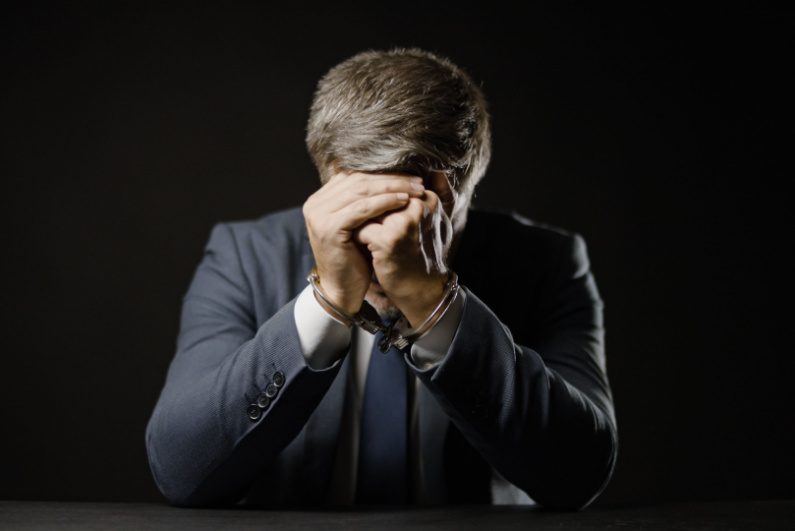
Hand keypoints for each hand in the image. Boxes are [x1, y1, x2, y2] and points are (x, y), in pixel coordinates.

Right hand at [303, 171, 424, 314]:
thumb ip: (365, 201)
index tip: (410, 175)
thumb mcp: (359, 224)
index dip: (383, 173)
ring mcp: (319, 215)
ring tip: (416, 188)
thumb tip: (392, 176)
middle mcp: (315, 204)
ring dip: (392, 187)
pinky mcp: (329, 227)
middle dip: (391, 178)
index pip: (354, 176)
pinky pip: (362, 208)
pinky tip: (404, 200)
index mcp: (320, 199)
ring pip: (361, 191)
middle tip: (418, 180)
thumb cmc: (355, 258)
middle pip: (358, 180)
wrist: (342, 289)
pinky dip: (385, 202)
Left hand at [355, 185, 453, 325]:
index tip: (361, 196)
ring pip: (365, 207)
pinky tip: (355, 242)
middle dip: (360, 200)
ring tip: (349, 224)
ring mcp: (403, 222)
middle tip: (348, 210)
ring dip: (354, 215)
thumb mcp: (425, 223)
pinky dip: (354, 235)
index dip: (372, 189)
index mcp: (428, 198)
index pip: (390, 182)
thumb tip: (403, 178)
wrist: (423, 289)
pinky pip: (360, 228)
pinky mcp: (389, 239)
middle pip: (376, 192)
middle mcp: (419, 205)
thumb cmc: (420, 255)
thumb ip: (416, 197)